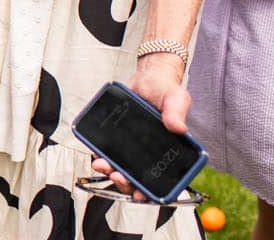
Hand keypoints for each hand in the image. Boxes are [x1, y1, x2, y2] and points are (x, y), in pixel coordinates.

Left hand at [89, 55, 189, 199]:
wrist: (146, 78)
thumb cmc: (165, 90)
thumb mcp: (176, 98)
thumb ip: (176, 112)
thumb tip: (179, 127)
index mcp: (169, 152)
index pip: (162, 179)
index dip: (151, 192)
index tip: (141, 196)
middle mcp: (150, 154)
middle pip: (138, 178)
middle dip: (126, 182)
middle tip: (118, 176)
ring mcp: (132, 147)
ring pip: (121, 167)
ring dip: (111, 171)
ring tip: (102, 164)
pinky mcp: (117, 136)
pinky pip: (108, 150)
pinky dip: (100, 154)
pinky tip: (95, 152)